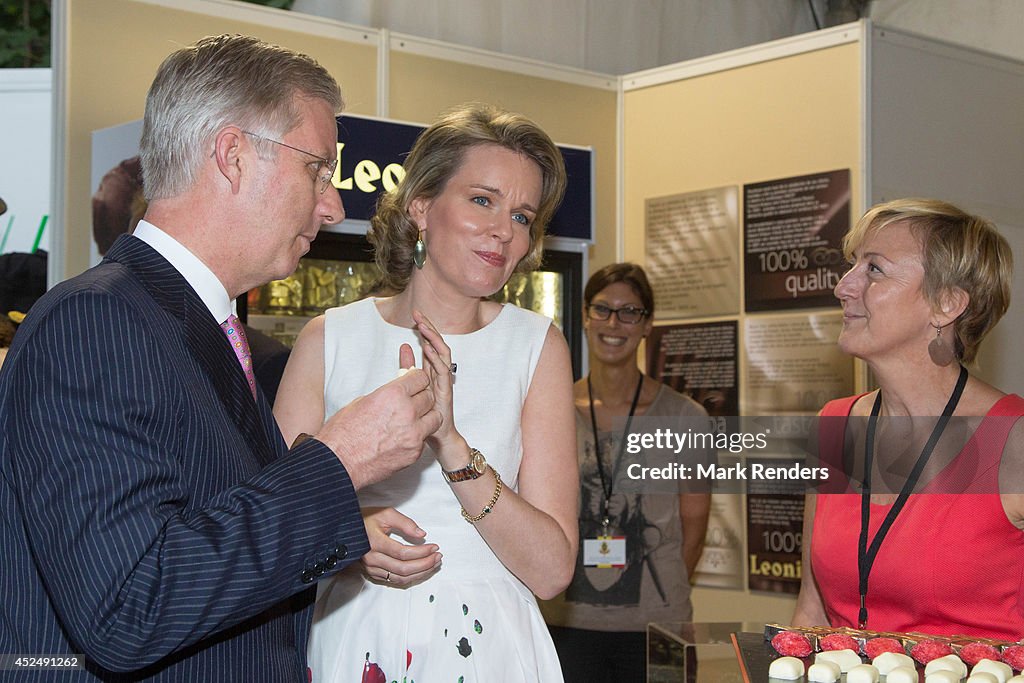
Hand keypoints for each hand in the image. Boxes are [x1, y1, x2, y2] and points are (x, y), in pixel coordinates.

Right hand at [315, 344, 441, 489]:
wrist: (339, 463)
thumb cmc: (342, 435)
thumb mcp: (362, 402)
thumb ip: (385, 396)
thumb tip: (393, 394)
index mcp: (393, 395)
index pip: (420, 378)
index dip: (416, 380)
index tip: (414, 382)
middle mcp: (407, 412)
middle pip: (430, 397)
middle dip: (422, 397)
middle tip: (413, 401)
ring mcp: (413, 434)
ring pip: (435, 418)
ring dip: (426, 416)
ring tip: (415, 418)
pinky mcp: (414, 452)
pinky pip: (424, 439)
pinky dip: (418, 436)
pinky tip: (404, 436)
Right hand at [360, 507, 441, 586]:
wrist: (346, 529)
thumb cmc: (365, 519)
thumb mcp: (385, 514)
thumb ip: (405, 523)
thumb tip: (421, 534)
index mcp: (374, 542)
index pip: (403, 553)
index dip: (422, 552)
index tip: (435, 547)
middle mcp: (372, 558)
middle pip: (403, 568)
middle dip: (425, 564)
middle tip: (437, 557)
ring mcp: (371, 568)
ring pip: (400, 578)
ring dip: (420, 573)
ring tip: (433, 564)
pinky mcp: (372, 573)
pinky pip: (394, 580)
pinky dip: (410, 577)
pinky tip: (420, 571)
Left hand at [411, 310, 460, 457]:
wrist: (439, 437)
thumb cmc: (425, 414)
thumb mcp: (412, 385)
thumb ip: (409, 367)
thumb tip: (405, 346)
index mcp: (432, 370)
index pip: (430, 344)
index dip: (424, 329)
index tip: (415, 315)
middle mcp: (440, 373)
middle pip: (437, 344)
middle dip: (429, 328)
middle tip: (419, 314)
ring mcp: (444, 381)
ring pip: (442, 354)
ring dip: (433, 338)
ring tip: (424, 326)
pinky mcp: (445, 391)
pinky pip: (442, 371)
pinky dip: (435, 358)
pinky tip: (428, 348)